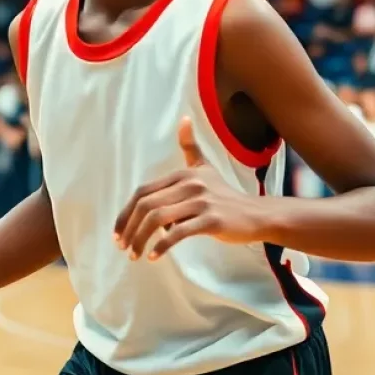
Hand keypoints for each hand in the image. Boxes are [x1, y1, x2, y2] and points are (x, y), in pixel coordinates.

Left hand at [114, 117, 262, 260]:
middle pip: (147, 206)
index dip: (126, 212)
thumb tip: (183, 118)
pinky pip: (178, 233)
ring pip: (158, 219)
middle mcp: (190, 184)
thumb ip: (190, 147)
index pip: (143, 192)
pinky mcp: (211, 220)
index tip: (118, 232)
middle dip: (130, 228)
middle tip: (122, 246)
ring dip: (141, 239)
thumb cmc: (225, 195)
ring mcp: (201, 201)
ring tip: (135, 254)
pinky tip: (155, 256)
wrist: (255, 214)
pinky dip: (162, 246)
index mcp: (182, 174)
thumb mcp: (205, 168)